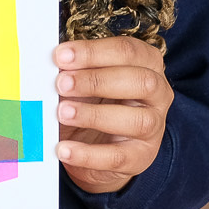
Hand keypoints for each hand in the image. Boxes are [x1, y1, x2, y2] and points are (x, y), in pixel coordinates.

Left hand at [55, 38, 172, 193]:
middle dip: (96, 80)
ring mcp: (154, 127)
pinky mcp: (140, 157)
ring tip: (62, 112)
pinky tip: (64, 149)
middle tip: (61, 83)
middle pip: (140, 81)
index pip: (128, 51)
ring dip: (94, 115)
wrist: (98, 148)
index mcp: (147, 64)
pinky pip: (117, 157)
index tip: (60, 55)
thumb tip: (49, 65)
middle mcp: (158, 94)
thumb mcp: (86, 81)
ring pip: (136, 120)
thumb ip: (74, 70)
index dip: (93, 52)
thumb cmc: (92, 101)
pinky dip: (88, 154)